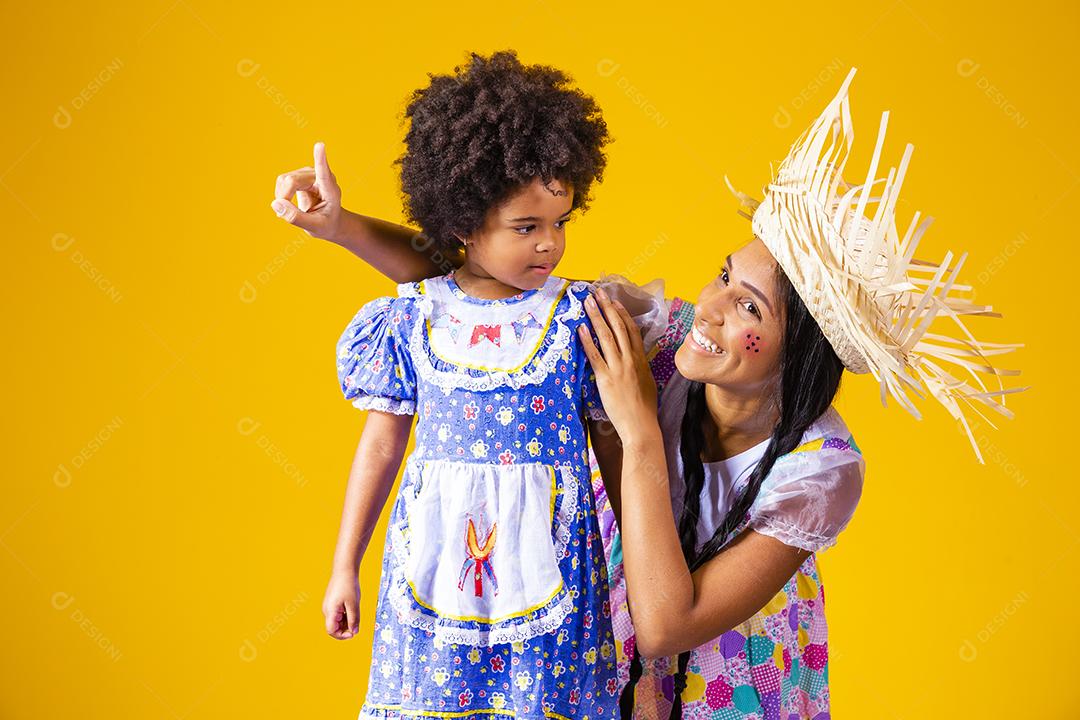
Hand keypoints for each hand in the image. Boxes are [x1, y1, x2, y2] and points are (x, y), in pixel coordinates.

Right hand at [271, 141, 343, 241]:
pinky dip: (280, 194)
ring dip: (282, 197)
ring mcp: (308, 173)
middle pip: (292, 181)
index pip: (324, 173)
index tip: (320, 145)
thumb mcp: (315, 227)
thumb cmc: (327, 224)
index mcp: (330, 189)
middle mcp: (319, 176)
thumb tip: (276, 204)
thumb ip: (296, 218)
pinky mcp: (299, 174)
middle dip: (284, 198)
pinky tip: (289, 204)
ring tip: (291, 211)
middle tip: (285, 215)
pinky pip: (281, 181)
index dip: (320, 159)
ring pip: (284, 180)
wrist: (330, 221)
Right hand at [322, 569, 360, 639]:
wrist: (345, 569)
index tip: (353, 632)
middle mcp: (327, 610)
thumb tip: (354, 632)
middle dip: (345, 629)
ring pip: (336, 621)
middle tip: (357, 623)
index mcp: (330, 611)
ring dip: (346, 622)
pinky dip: (345, 616)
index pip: (331, 631)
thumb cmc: (349, 585)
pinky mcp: (332, 603)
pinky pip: (337, 614)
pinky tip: (353, 609)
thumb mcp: (354, 604)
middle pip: (334, 627)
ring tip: (355, 613)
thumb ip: (354, 619)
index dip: (342, 635)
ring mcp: (329, 606)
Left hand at [578, 286, 658, 440]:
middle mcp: (630, 360)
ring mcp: (618, 367)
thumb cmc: (644, 408)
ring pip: (606, 336)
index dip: (622, 314)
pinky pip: (595, 355)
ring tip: (587, 302)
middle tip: (598, 293)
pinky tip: (581, 328)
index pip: (631, 330)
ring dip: (596, 317)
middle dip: (607, 308)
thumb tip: (636, 359)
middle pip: (618, 327)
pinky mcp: (606, 378)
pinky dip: (587, 340)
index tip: (614, 302)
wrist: (641, 425)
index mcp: (641, 360)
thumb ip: (640, 367)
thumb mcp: (647, 382)